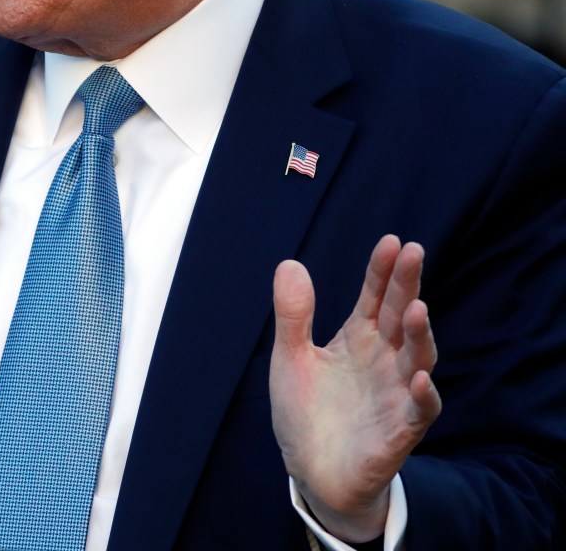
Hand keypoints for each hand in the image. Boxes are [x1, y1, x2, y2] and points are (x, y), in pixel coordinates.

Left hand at [269, 234, 441, 542]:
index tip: (390, 241)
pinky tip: (418, 377)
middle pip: (399, 316)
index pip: (375, 297)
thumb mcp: (290, 358)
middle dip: (407, 285)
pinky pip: (419, 410)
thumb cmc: (306, 412)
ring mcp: (395, 393)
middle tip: (413, 252)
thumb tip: (290, 262)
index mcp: (357, 339)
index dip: (382, 271)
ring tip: (416, 307)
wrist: (311, 471)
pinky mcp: (400, 430)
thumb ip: (293, 315)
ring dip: (418, 334)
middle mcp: (383, 360)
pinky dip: (422, 394)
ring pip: (417, 357)